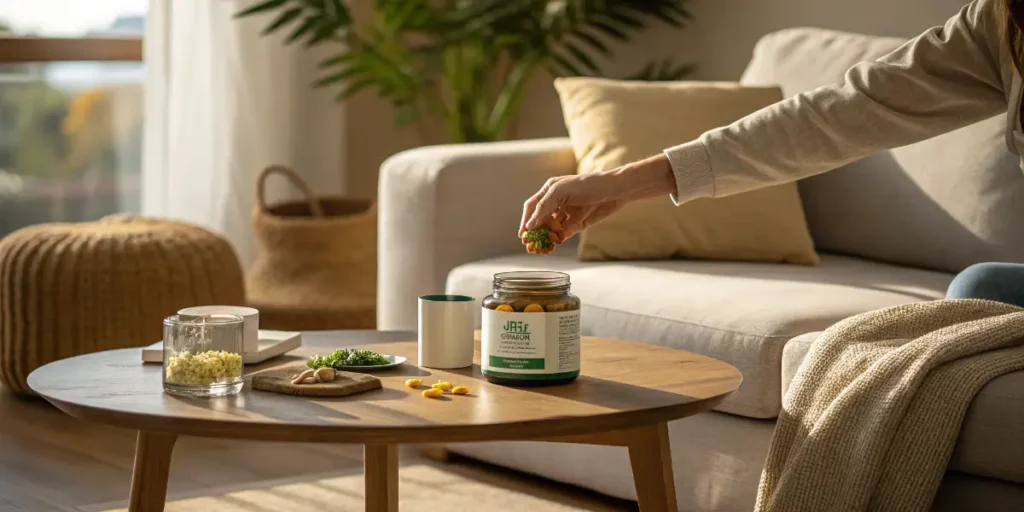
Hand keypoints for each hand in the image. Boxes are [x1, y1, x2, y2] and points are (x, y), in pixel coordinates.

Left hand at [519, 153, 675, 240]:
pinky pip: (546, 204)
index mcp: (557, 198)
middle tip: (526, 241)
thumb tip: (555, 241)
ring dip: (534, 226)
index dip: (529, 225)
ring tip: (533, 241)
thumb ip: (566, 229)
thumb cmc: (602, 203)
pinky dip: (539, 216)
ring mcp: (557, 189)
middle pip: (533, 209)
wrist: (617, 191)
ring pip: (538, 209)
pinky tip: (536, 228)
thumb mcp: (580, 221)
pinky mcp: (561, 188)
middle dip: (528, 227)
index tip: (525, 240)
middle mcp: (554, 192)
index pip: (537, 210)